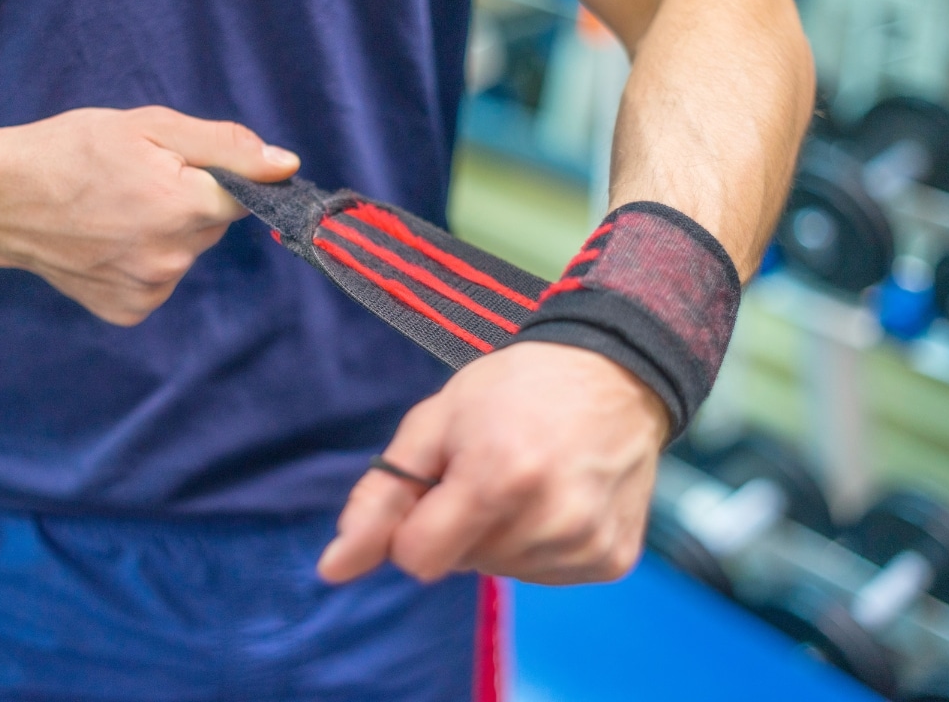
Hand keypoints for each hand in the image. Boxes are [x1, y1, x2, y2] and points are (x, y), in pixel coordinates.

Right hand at [0, 107, 298, 324]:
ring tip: (115, 210)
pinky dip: (141, 261)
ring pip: (184, 253)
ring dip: (165, 233)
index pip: (247, 197)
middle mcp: (173, 258)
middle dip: (189, 202)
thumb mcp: (150, 126)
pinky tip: (106, 241)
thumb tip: (287, 166)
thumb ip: (227, 146)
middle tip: (138, 181)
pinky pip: (157, 280)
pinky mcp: (129, 310)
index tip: (194, 169)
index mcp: (185, 207)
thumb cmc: (69, 151)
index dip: (227, 177)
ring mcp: (150, 289)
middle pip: (211, 226)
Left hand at [317, 342, 667, 585]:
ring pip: (502, 571)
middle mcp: (548, 519)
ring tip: (529, 479)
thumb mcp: (435, 422)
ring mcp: (586, 543)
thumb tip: (332, 569)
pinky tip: (561, 497)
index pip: (416, 558)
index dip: (415, 525)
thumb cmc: (514, 389)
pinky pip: (546, 574)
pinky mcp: (613, 559)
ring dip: (500, 536)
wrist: (616, 374)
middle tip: (493, 468)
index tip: (440, 484)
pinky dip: (541, 544)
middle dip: (460, 526)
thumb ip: (381, 497)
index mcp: (496, 478)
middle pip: (460, 565)